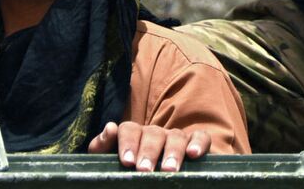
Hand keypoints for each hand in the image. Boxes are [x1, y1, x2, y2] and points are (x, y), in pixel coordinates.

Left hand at [88, 120, 212, 171]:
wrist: (154, 175)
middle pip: (153, 134)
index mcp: (134, 134)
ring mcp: (176, 137)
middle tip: (144, 170)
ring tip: (169, 170)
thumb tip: (110, 128)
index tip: (127, 162)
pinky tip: (194, 154)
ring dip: (172, 152)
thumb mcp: (110, 159)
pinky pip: (201, 136)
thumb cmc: (130, 167)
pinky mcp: (196, 143)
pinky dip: (199, 142)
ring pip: (176, 136)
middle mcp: (156, 132)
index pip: (129, 129)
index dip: (128, 143)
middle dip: (149, 152)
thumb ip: (102, 147)